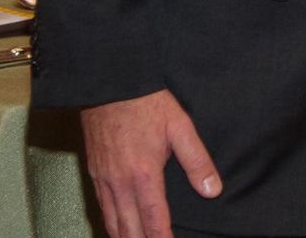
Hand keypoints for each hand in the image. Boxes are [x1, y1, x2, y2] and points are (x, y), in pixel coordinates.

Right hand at [81, 88, 221, 237]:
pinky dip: (110, 223)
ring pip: (112, 223)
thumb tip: (212, 190)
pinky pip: (100, 207)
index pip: (154, 221)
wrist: (111, 83)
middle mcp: (120, 184)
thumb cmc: (147, 102)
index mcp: (144, 175)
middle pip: (129, 231)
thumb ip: (196, 160)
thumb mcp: (180, 125)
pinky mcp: (93, 172)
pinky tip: (118, 227)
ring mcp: (103, 179)